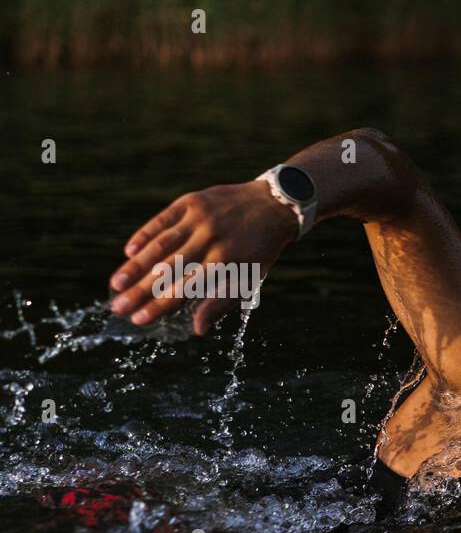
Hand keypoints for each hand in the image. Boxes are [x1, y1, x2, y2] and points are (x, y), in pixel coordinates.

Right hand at [108, 181, 299, 334]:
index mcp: (226, 263)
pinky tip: (129, 252)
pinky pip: (162, 220)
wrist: (273, 205)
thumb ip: (221, 303)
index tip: (138, 320)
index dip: (159, 306)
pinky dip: (144, 236)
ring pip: (160, 245)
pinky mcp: (191, 201)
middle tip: (118, 307)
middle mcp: (211, 240)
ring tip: (116, 284)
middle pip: (167, 270)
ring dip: (135, 266)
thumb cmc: (258, 250)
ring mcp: (199, 219)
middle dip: (140, 291)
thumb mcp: (249, 278)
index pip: (185, 290)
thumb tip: (197, 330)